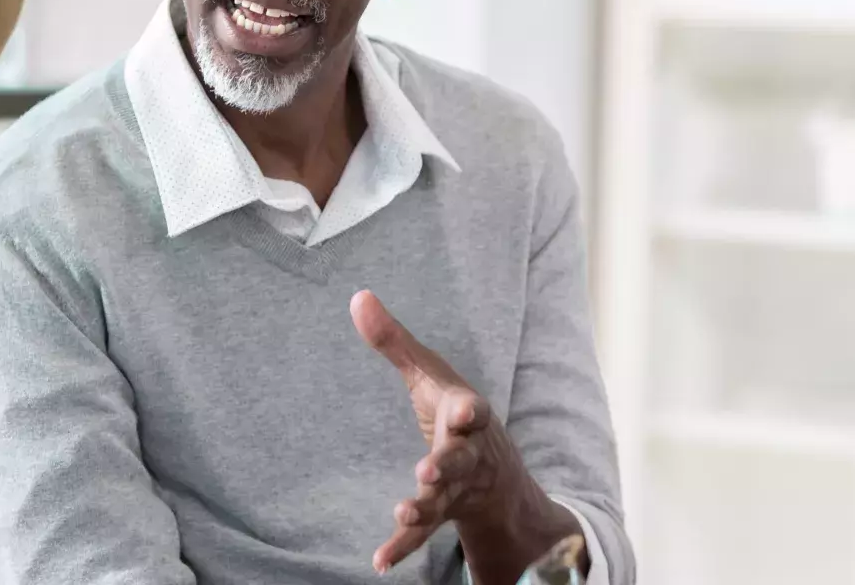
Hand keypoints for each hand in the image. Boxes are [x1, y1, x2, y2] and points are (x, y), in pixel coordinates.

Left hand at [350, 291, 583, 580]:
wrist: (496, 474)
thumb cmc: (455, 413)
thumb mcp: (429, 376)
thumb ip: (394, 341)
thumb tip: (357, 296)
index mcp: (467, 416)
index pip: (472, 411)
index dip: (468, 411)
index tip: (465, 409)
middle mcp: (467, 454)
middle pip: (460, 460)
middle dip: (447, 464)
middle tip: (429, 470)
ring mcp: (456, 489)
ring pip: (442, 500)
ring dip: (423, 507)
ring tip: (404, 513)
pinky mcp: (441, 515)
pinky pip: (422, 535)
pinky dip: (401, 547)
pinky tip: (379, 561)